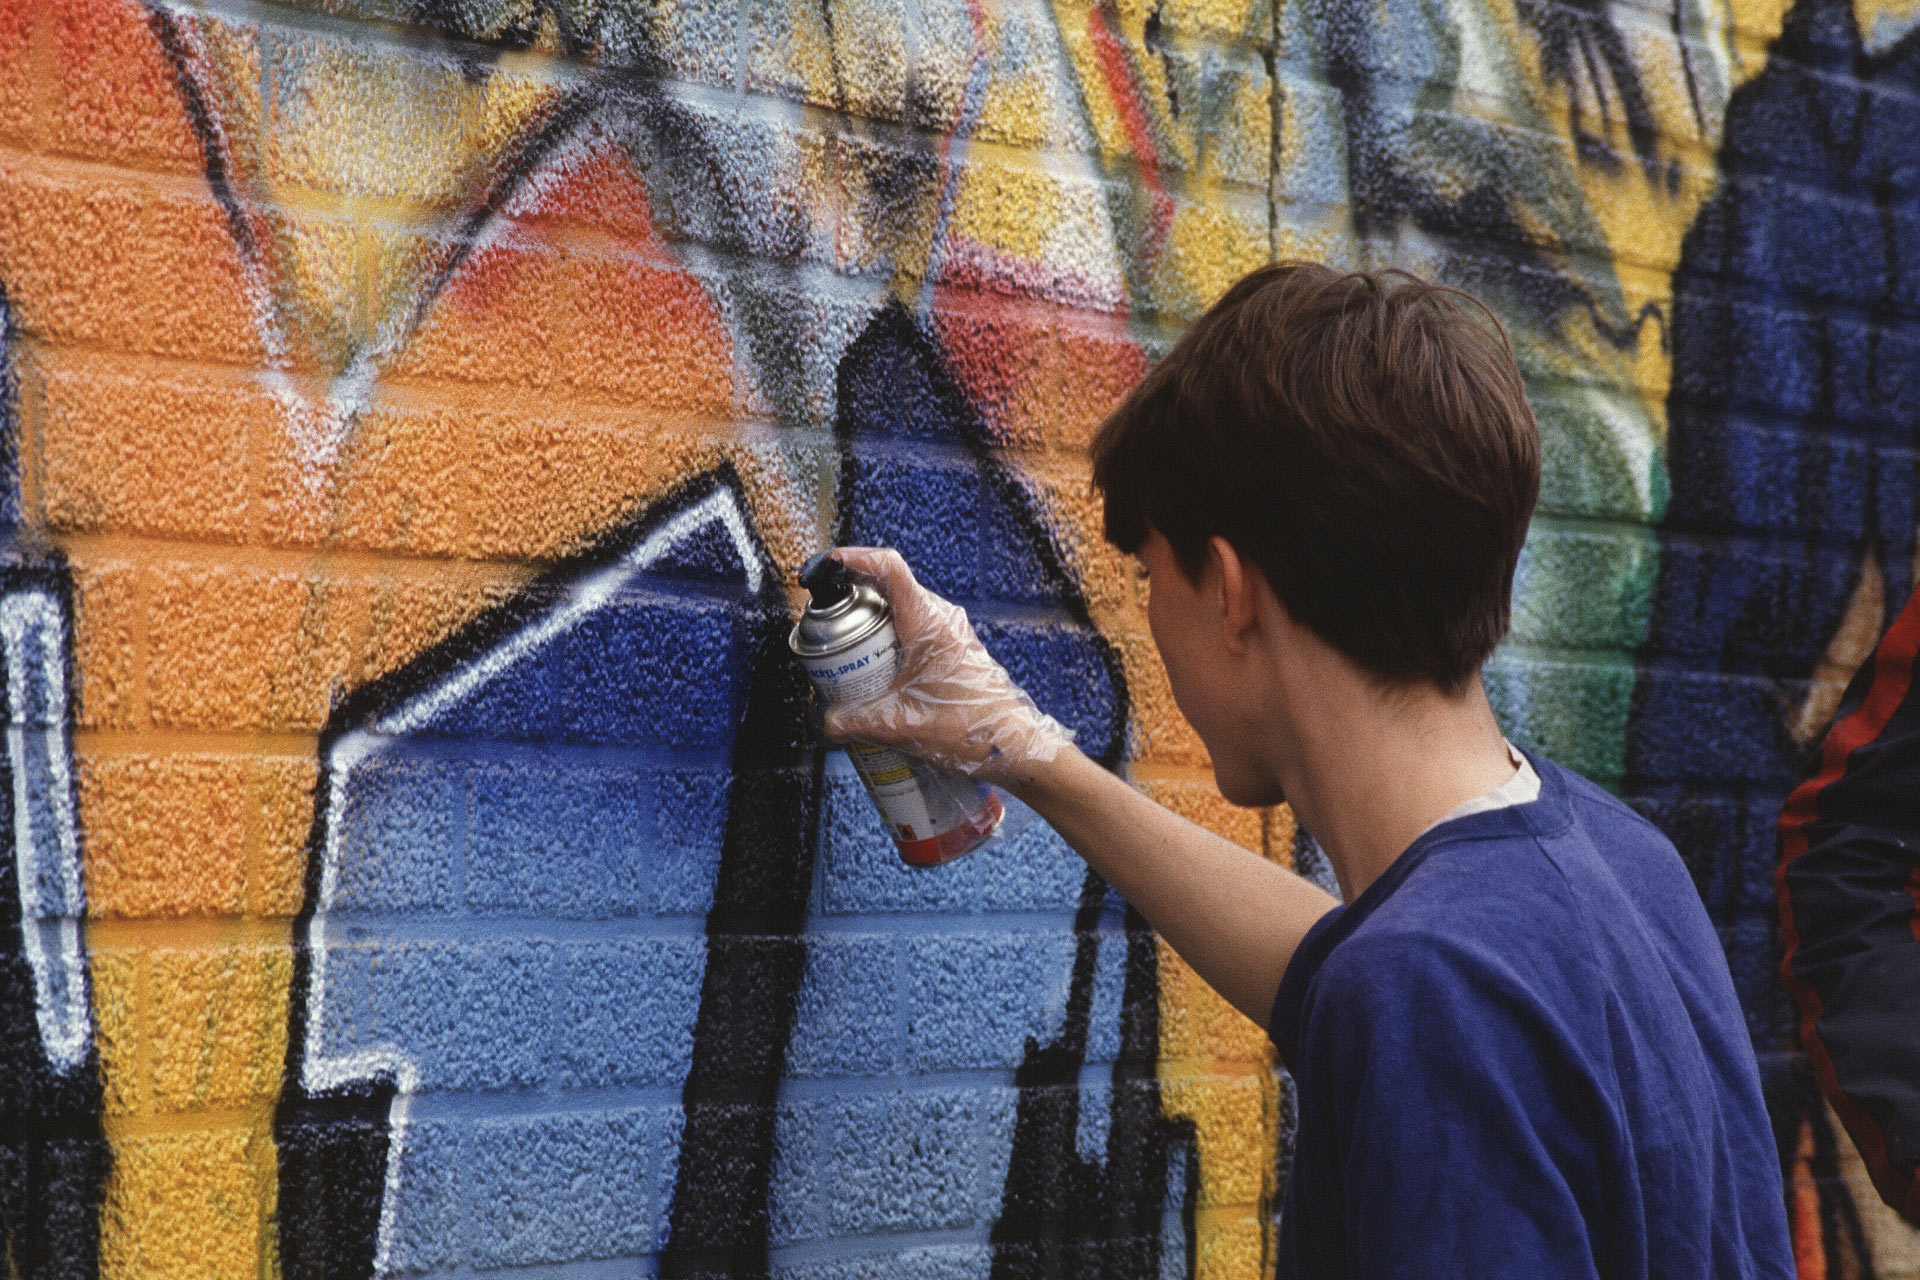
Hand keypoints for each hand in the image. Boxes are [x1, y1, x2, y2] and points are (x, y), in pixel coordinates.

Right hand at [817, 548, 1074, 785]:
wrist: (1013, 746)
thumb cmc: (969, 731)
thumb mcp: (898, 726)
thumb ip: (851, 722)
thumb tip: (819, 720)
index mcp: (928, 624)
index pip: (889, 568)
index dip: (852, 559)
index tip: (825, 566)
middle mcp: (941, 618)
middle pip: (887, 587)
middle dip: (851, 600)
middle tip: (825, 624)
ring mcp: (949, 631)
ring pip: (900, 608)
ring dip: (870, 623)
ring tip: (845, 652)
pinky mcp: (952, 647)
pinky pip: (913, 628)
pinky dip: (888, 639)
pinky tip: (874, 671)